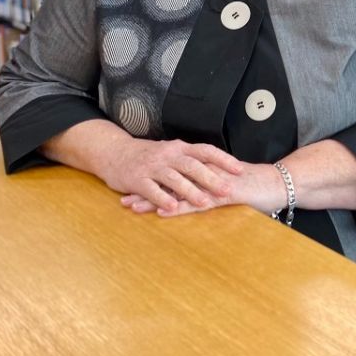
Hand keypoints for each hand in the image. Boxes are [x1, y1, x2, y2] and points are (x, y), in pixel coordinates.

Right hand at [98, 137, 244, 216]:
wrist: (114, 153)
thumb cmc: (148, 155)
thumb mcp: (171, 152)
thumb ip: (191, 159)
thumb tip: (220, 168)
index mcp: (179, 148)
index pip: (206, 150)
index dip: (223, 159)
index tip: (240, 169)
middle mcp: (167, 155)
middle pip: (192, 165)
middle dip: (211, 178)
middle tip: (227, 190)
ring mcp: (152, 167)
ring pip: (174, 178)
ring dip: (190, 191)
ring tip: (204, 203)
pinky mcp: (137, 179)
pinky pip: (151, 189)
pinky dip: (163, 199)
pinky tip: (173, 207)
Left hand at [119, 159, 287, 218]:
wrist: (281, 183)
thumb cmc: (258, 186)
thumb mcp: (230, 183)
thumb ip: (213, 184)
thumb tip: (198, 189)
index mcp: (207, 168)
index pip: (173, 172)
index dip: (152, 178)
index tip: (132, 184)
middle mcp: (206, 173)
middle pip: (168, 179)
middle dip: (145, 188)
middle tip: (122, 195)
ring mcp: (214, 183)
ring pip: (177, 190)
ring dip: (153, 198)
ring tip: (132, 206)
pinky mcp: (224, 195)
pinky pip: (197, 202)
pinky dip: (178, 207)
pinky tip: (162, 212)